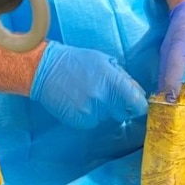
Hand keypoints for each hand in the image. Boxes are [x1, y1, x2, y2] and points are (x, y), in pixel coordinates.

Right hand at [30, 41, 147, 129]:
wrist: (45, 69)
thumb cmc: (78, 61)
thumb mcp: (105, 61)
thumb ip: (124, 77)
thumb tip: (139, 93)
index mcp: (114, 82)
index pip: (137, 104)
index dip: (139, 106)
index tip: (136, 105)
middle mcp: (104, 99)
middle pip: (123, 114)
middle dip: (119, 107)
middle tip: (106, 95)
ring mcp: (90, 112)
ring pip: (106, 118)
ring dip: (102, 110)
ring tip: (87, 95)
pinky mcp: (78, 121)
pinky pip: (91, 123)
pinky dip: (88, 116)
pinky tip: (78, 102)